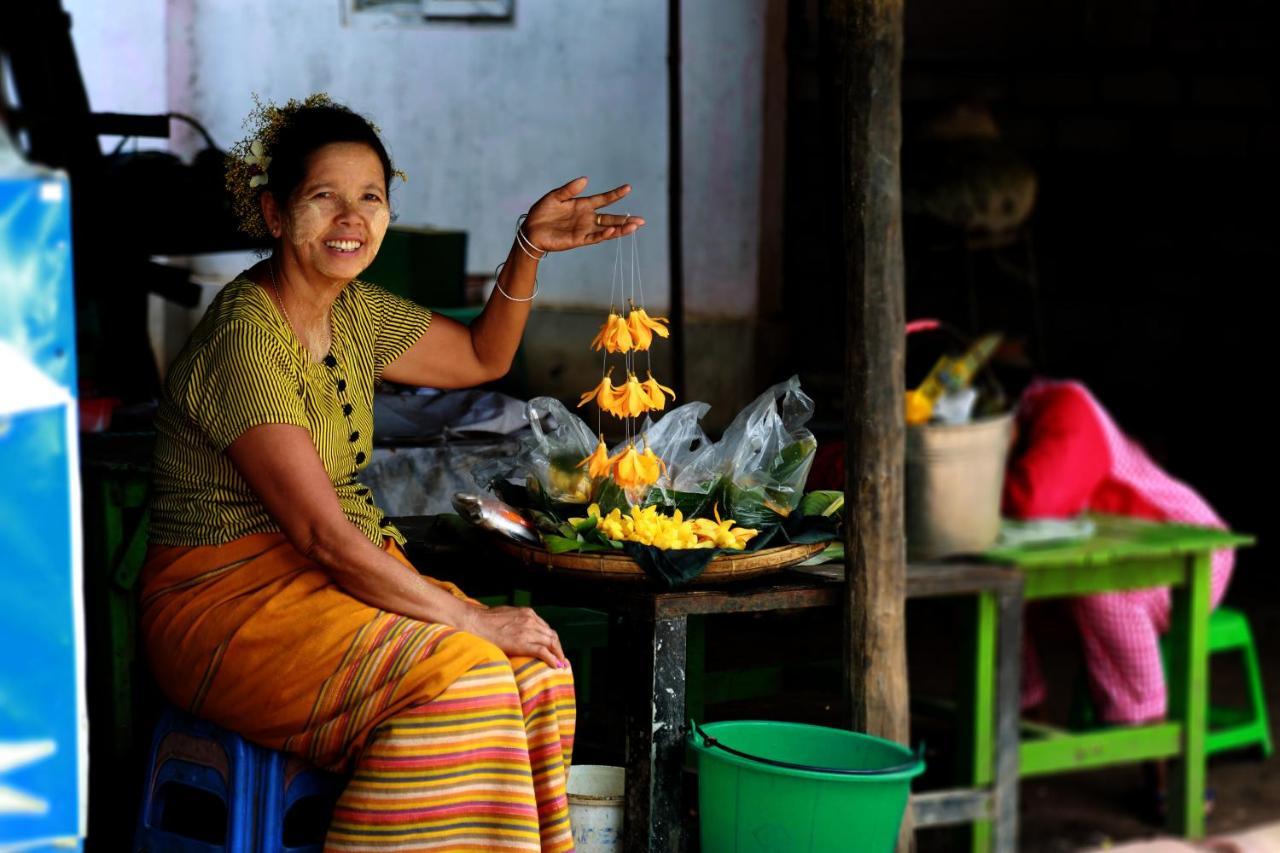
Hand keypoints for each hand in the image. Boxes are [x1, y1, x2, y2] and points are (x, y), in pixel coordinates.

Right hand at [462, 605, 567, 668]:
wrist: (475, 623)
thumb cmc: (486, 619)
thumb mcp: (507, 614)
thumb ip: (517, 620)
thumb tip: (518, 628)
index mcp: (528, 613)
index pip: (546, 627)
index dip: (551, 639)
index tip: (554, 647)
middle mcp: (531, 621)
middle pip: (551, 635)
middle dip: (558, 647)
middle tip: (561, 658)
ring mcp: (528, 631)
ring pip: (551, 643)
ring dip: (558, 654)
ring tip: (561, 663)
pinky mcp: (523, 643)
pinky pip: (543, 651)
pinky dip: (552, 659)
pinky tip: (555, 665)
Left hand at [522, 177, 644, 251]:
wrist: (530, 230)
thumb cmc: (542, 212)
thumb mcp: (555, 196)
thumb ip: (570, 189)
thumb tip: (585, 180)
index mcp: (583, 205)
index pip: (604, 199)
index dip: (615, 194)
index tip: (628, 188)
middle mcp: (587, 218)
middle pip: (611, 218)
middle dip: (625, 219)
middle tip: (641, 220)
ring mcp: (584, 230)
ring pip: (607, 229)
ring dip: (620, 228)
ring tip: (635, 226)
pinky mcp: (578, 240)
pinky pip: (594, 238)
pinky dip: (604, 234)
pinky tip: (613, 230)